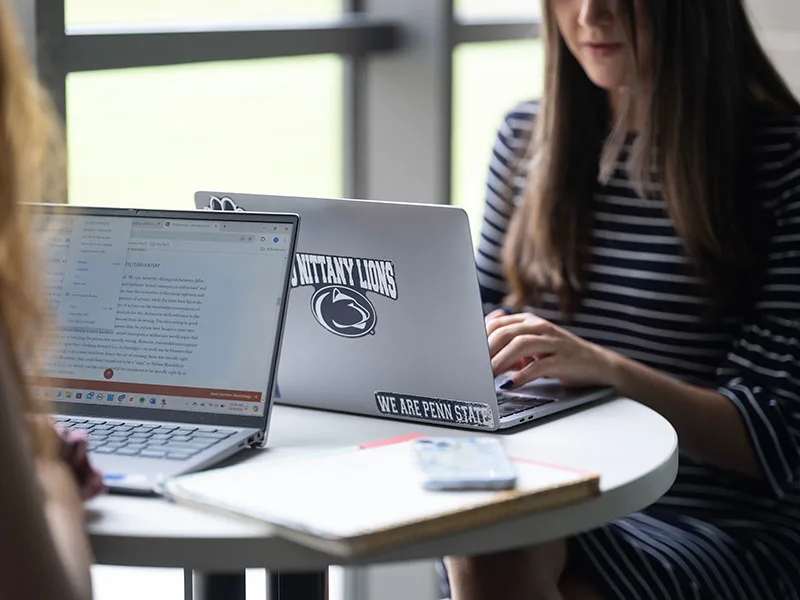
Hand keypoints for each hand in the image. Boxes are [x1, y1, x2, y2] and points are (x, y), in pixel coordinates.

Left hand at [485, 310, 615, 388]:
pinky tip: (509, 384)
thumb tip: (480, 350)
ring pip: (520, 344)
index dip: (479, 338)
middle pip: (506, 332)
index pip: (497, 323)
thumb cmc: (559, 356)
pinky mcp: (563, 360)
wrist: (596, 364)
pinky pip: (538, 366)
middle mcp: (540, 327)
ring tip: (487, 375)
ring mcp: (552, 342)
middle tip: (472, 366)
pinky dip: (521, 375)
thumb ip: (509, 346)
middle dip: (486, 350)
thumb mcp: (532, 347)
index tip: (466, 353)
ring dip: (500, 361)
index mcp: (529, 321)